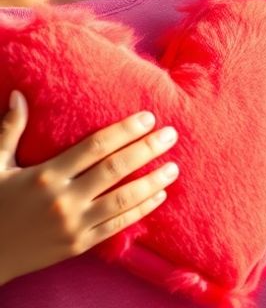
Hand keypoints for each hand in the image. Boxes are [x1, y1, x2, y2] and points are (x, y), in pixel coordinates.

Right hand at [0, 91, 178, 284]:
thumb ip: (10, 130)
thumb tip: (20, 94)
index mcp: (45, 175)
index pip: (94, 147)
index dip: (124, 131)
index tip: (148, 118)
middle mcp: (63, 199)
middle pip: (115, 169)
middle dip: (147, 150)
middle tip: (172, 135)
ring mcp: (73, 224)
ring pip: (123, 199)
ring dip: (153, 182)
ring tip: (174, 167)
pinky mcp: (79, 245)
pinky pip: (117, 226)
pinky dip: (141, 210)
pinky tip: (159, 196)